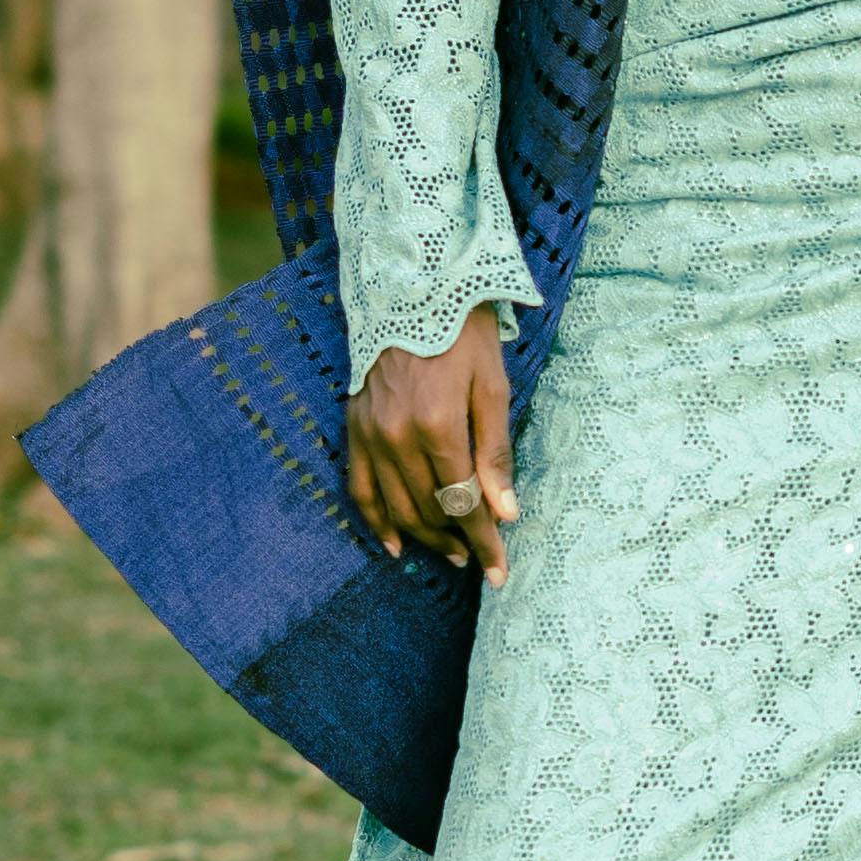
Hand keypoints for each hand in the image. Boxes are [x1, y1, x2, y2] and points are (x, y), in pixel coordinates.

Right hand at [346, 307, 519, 580]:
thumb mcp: (493, 387)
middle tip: (481, 560)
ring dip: (424, 536)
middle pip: (429, 508)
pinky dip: (376, 520)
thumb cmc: (463, 334)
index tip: (500, 571)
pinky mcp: (354, 428)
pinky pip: (361, 487)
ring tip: (451, 553)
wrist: (414, 289)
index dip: (484, 540)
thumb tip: (505, 513)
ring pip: (397, 506)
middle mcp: (397, 436)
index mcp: (438, 425)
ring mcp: (370, 434)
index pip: (463, 501)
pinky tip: (394, 544)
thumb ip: (495, 453)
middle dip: (458, 540)